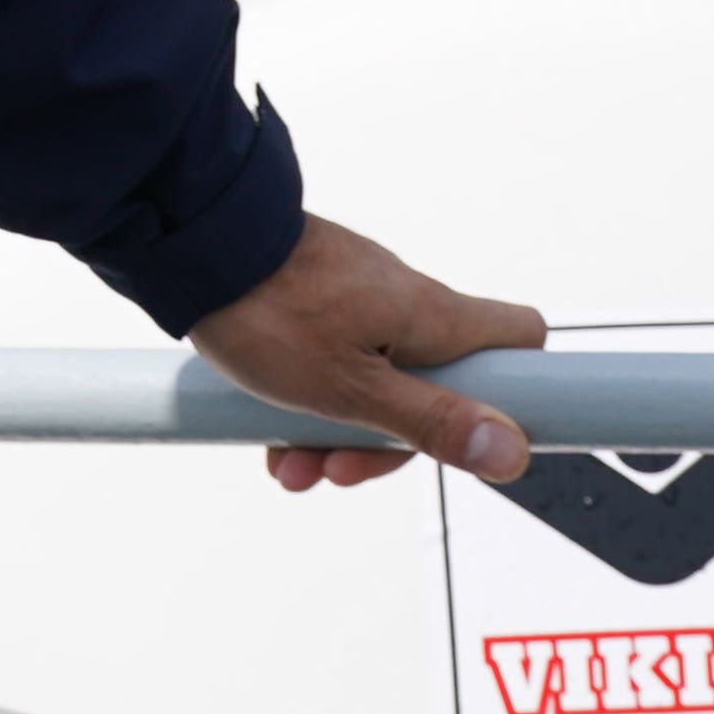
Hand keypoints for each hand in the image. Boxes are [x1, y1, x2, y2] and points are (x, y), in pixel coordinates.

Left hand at [188, 214, 543, 493]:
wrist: (192, 245)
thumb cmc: (269, 308)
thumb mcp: (353, 391)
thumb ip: (433, 422)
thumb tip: (512, 451)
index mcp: (432, 317)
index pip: (520, 341)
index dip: (516, 393)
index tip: (476, 440)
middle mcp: (405, 302)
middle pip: (438, 386)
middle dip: (393, 441)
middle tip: (342, 468)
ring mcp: (360, 301)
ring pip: (376, 383)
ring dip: (339, 433)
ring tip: (292, 463)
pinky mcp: (317, 301)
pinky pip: (333, 365)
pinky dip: (309, 404)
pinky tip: (274, 437)